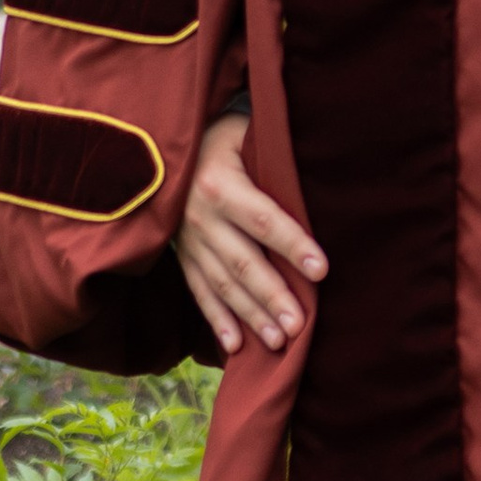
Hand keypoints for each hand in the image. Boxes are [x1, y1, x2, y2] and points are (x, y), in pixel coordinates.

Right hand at [177, 110, 326, 358]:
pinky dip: (217, 320)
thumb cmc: (217, 138)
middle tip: (299, 325)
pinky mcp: (181, 256)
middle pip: (243, 262)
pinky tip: (236, 346)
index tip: (321, 270)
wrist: (158, 149)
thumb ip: (271, 158)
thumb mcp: (241, 134)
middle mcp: (201, 218)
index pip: (264, 220)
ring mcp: (188, 241)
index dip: (293, 245)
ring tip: (278, 341)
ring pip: (223, 284)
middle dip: (272, 296)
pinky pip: (199, 291)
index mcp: (220, 185)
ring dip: (250, 315)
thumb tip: (319, 175)